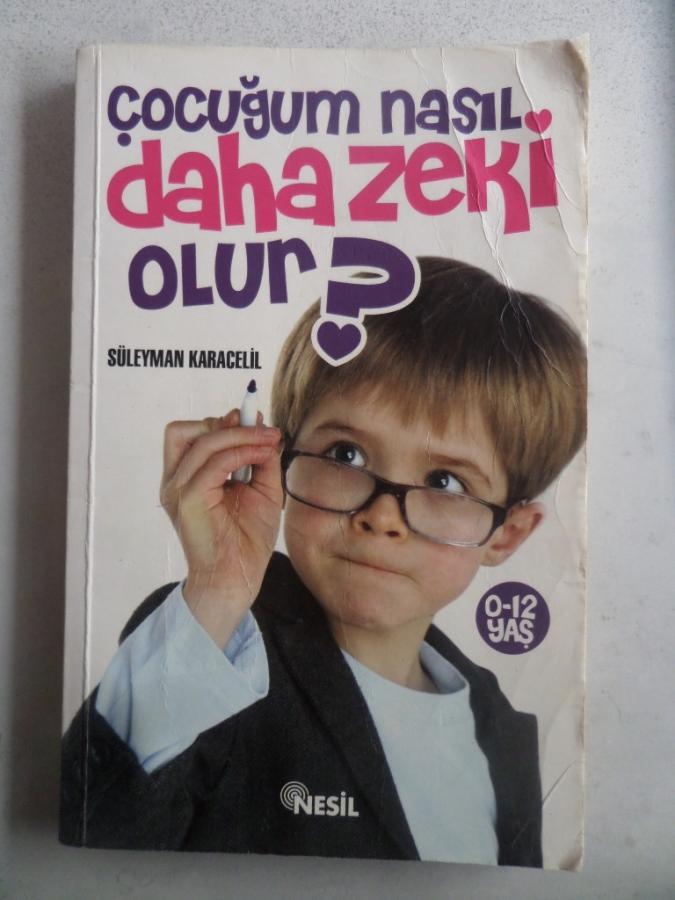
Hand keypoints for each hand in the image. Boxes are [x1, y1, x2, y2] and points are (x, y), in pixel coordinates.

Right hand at [160, 409, 282, 646]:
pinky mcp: (188, 500)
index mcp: (185, 478)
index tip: (256, 419)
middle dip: (228, 424)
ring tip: (269, 440)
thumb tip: (262, 425)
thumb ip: (260, 457)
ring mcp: (177, 490)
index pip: (190, 434)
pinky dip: (241, 452)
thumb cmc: (247, 539)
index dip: (221, 421)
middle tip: (263, 430)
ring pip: (202, 441)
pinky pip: (214, 462)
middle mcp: (174, 481)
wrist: (237, 579)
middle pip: (187, 431)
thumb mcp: (261, 488)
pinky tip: (263, 455)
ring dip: (240, 434)